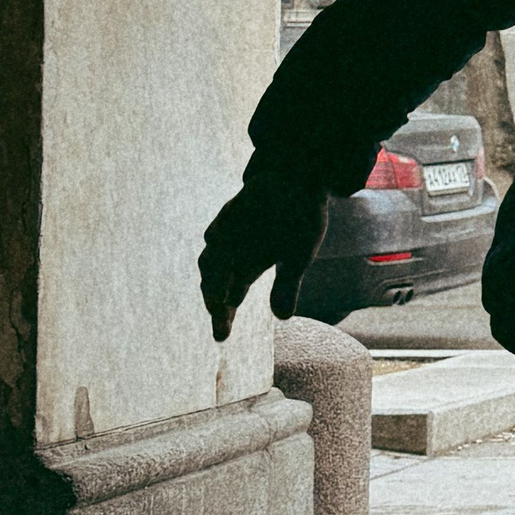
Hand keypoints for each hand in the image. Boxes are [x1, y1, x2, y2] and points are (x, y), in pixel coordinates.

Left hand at [199, 174, 327, 340]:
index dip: (223, 317)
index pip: (230, 297)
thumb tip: (282, 318)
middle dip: (215, 304)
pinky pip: (221, 229)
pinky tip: (219, 255)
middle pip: (214, 283)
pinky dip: (218, 244)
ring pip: (211, 259)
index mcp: (249, 265)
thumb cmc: (300, 217)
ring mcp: (232, 232)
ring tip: (217, 300)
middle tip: (219, 322)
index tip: (220, 338)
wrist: (302, 177)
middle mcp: (235, 251)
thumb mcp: (297, 258)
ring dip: (213, 280)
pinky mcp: (234, 212)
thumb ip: (287, 286)